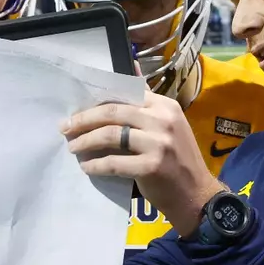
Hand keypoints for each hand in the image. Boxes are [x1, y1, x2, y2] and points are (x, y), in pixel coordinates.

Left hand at [62, 89, 223, 236]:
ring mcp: (159, 143)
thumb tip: (133, 69)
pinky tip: (87, 167)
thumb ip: (148, 103)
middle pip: (113, 112)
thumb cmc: (179, 160)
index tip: (79, 111)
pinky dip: (96, 165)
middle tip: (65, 128)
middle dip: (84, 120)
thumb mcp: (169, 124)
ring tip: (72, 147)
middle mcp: (163, 120)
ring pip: (110, 134)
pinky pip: (114, 162)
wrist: (198, 195)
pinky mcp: (152, 166)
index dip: (97, 102)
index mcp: (165, 106)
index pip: (124, 95)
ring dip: (85, 141)